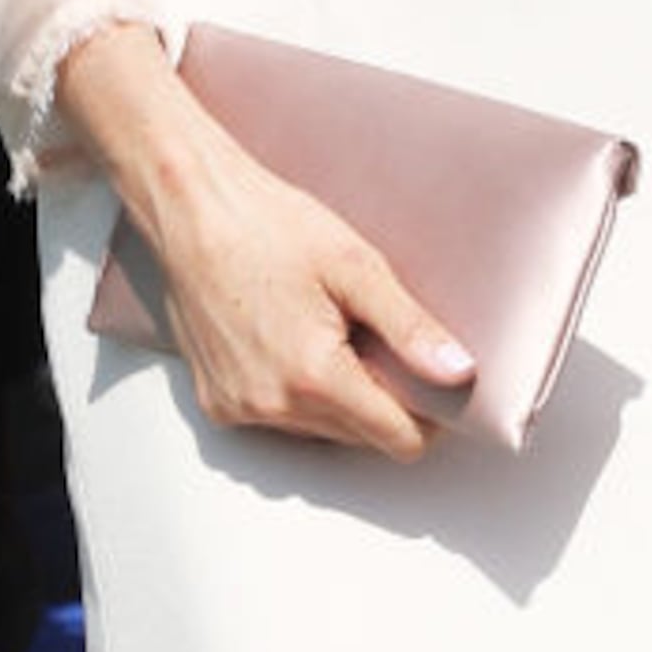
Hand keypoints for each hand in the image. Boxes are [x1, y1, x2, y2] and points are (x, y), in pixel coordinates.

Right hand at [59, 26, 475, 459]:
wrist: (193, 212)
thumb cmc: (271, 228)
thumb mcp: (357, 268)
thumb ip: (410, 328)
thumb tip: (458, 373)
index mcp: (313, 377)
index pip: (398, 439)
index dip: (430, 415)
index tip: (441, 382)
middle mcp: (272, 407)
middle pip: (362, 437)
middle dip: (387, 401)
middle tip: (386, 339)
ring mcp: (239, 409)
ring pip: (323, 432)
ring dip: (344, 398)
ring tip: (340, 332)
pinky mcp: (216, 403)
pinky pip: (281, 420)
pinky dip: (302, 394)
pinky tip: (301, 339)